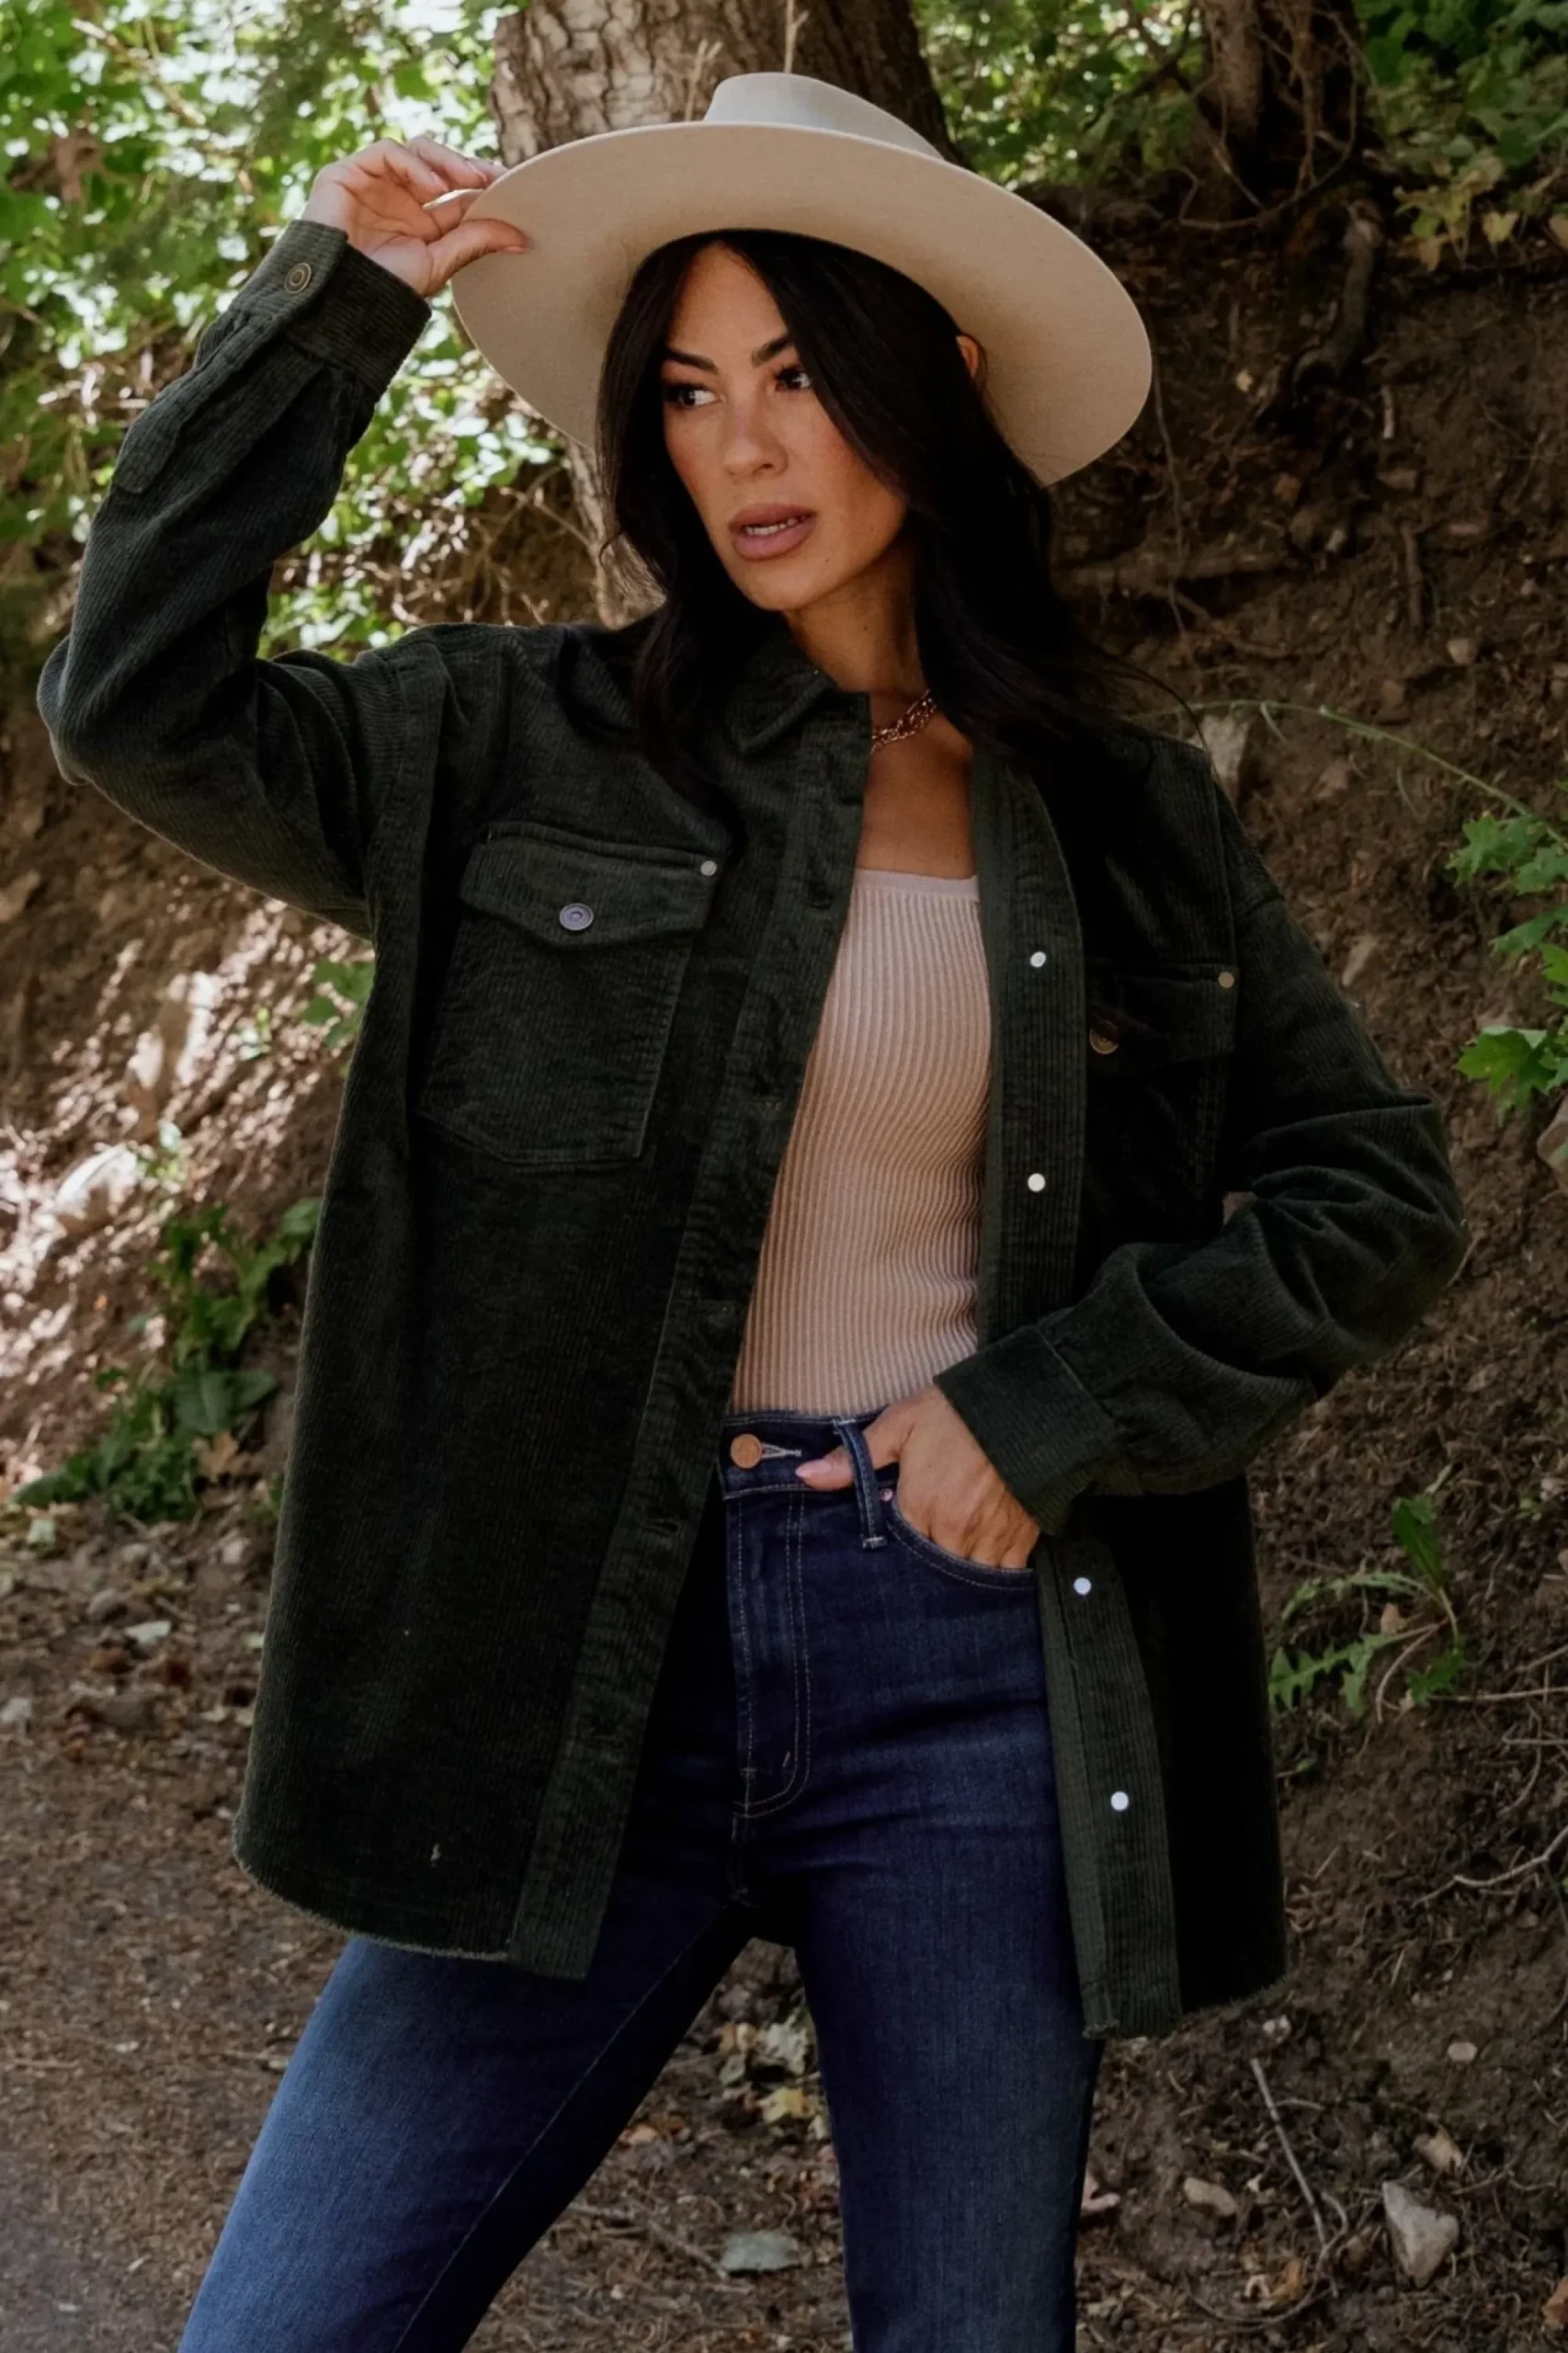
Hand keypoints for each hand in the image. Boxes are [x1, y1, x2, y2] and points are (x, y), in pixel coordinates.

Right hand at [299, 136, 529, 298]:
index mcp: (422, 221)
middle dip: (469, 167)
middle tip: (494, 178)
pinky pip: (387, 152)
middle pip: (441, 164)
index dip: (484, 185)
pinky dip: (414, 163)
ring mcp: (375, 182)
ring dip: (447, 160)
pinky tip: (434, 186)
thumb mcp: (439, 262)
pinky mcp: (348, 172)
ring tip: (468, 180)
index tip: (512, 186)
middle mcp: (400, 198)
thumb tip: (523, 237)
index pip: (458, 192)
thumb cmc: (384, 289)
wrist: (340, 300)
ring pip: (418, 150)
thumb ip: (476, 241)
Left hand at [794, 1384, 1040, 1570]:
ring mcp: (990, 1539)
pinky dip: (992, 1575)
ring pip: (967, 1580)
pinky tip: (981, 1566)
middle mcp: (953, 1531)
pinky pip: (1004, 1575)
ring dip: (956, 1577)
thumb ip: (855, 1459)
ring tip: (949, 1562)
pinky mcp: (1021, 1539)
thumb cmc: (955, 1413)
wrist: (1024, 1402)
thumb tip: (806, 1475)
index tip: (893, 1543)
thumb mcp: (899, 1425)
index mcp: (919, 1506)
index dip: (894, 1549)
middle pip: (931, 1571)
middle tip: (919, 1559)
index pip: (897, 1550)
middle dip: (924, 1570)